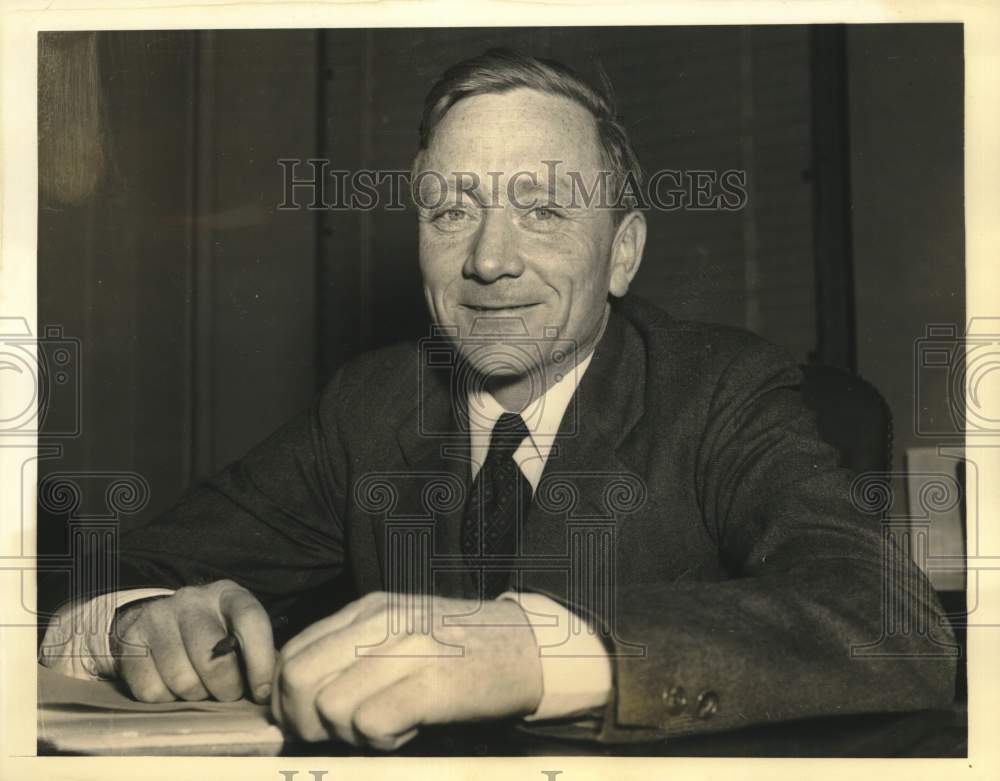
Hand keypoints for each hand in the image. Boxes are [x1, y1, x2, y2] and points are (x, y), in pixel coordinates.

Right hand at [110, 579, 274, 703]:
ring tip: (200, 687)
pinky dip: (166, 700)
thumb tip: (270, 689)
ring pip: (182, 680)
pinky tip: (172, 686)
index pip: (251, 621)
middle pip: (213, 659)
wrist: (155, 619)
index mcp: (228, 594)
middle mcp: (192, 600)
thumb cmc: (210, 631)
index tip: (262, 692)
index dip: (261, 660)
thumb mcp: (236, 628)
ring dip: (196, 695)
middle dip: (226, 688)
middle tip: (228, 693)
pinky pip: (152, 691)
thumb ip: (256, 651)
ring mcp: (158, 617)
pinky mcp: (130, 639)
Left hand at [272, 592, 542, 749]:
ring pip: (329, 707)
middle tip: (337, 735)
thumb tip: (298, 694)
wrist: (533, 647)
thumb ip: (353, 649)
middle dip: (304, 722)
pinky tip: (409, 730)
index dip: (286, 699)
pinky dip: (382, 741)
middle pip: (297, 679)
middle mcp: (381, 621)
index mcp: (369, 608)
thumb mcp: (402, 629)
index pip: (292, 654)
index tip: (308, 722)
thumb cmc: (463, 647)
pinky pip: (371, 725)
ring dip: (349, 734)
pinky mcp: (433, 683)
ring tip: (387, 725)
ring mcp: (407, 649)